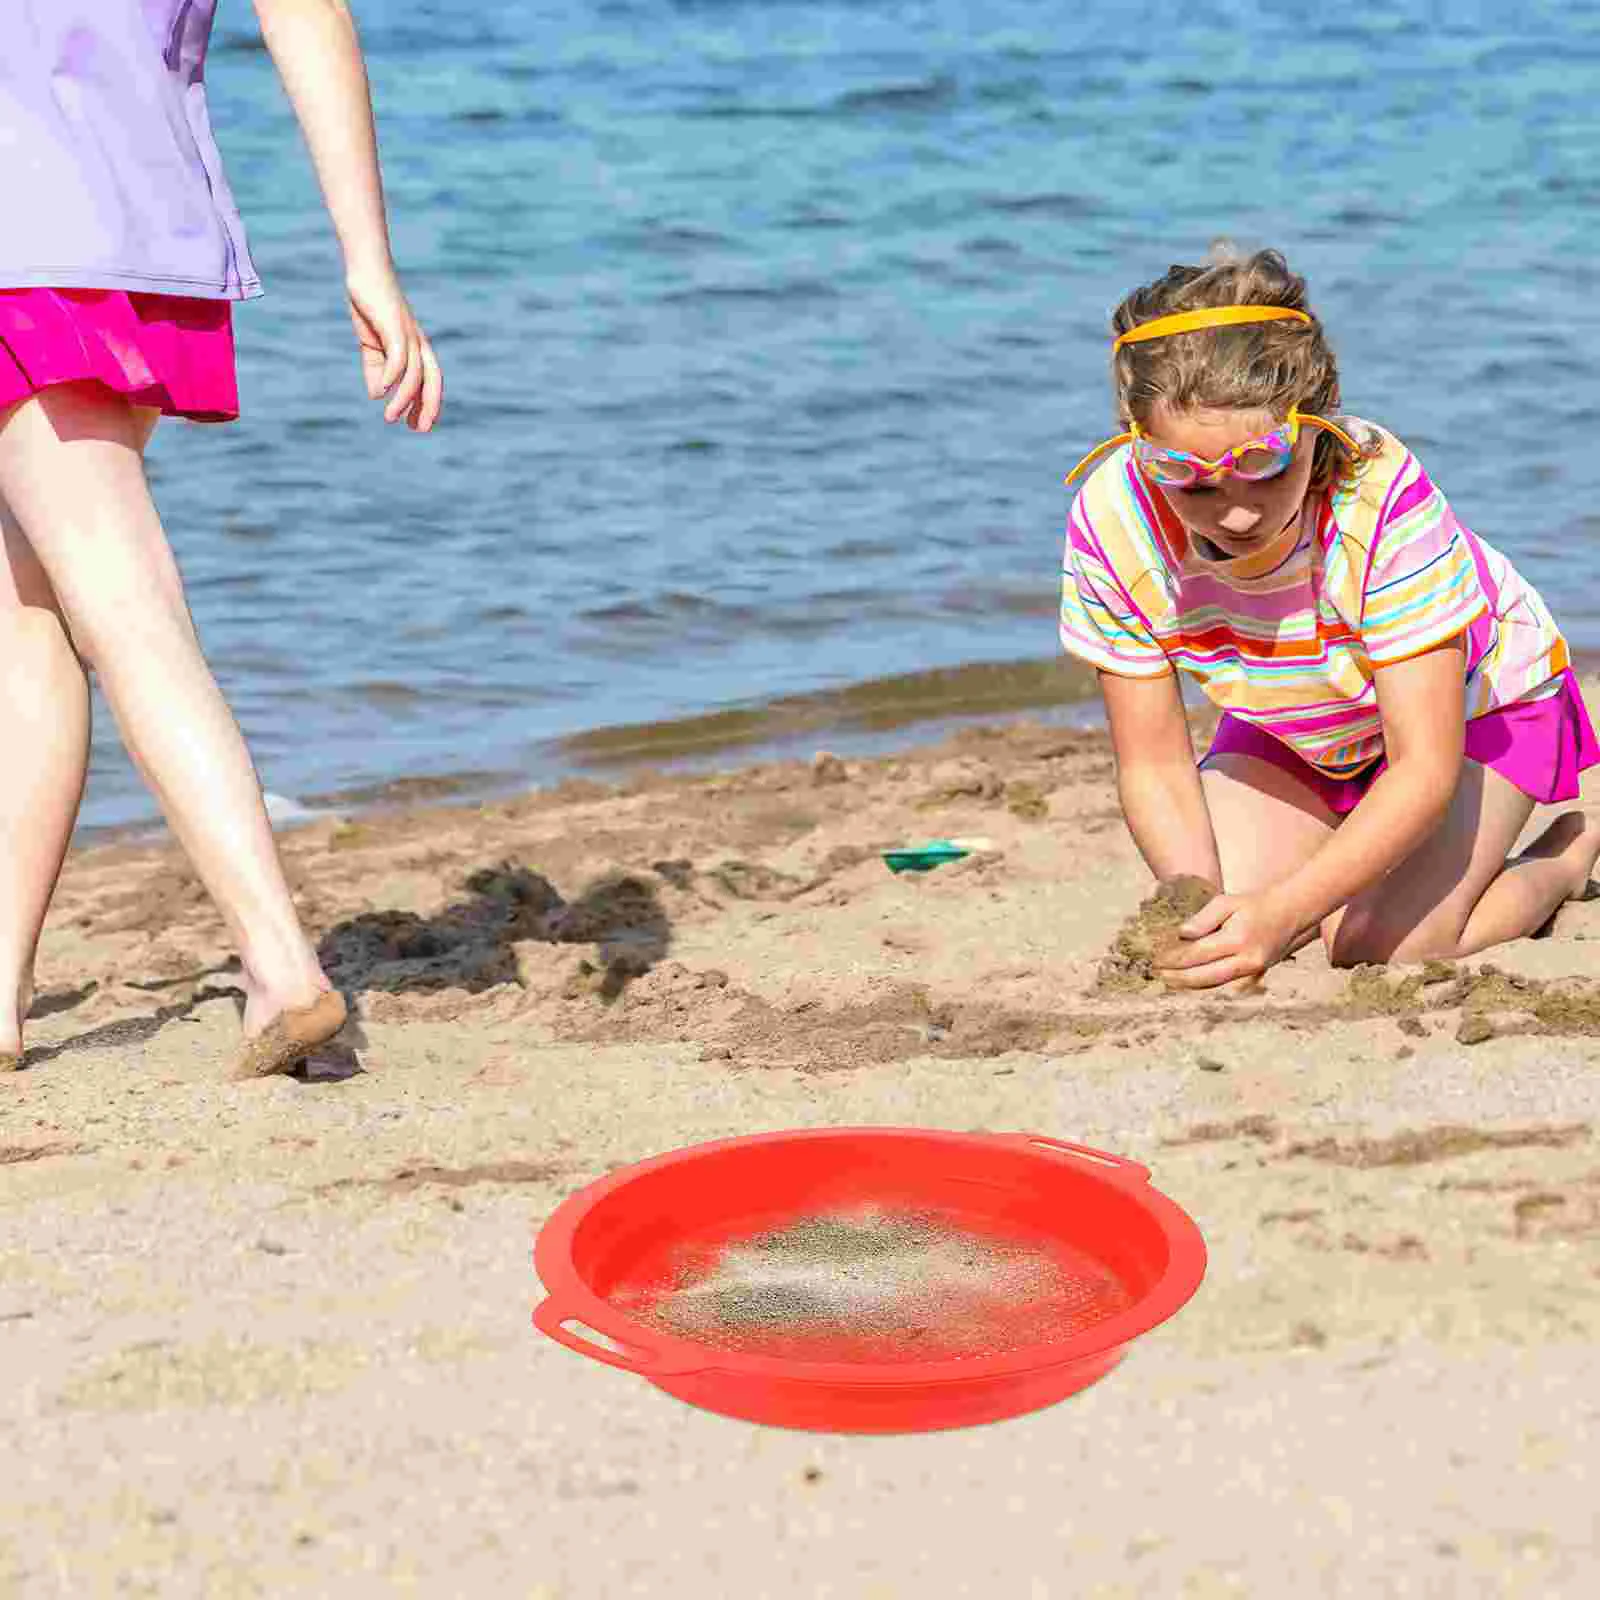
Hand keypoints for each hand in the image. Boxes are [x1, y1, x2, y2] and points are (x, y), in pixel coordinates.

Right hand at [345, 262, 443, 431]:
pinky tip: (380, 391)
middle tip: (418, 430)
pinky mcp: (395, 325)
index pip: (430, 380)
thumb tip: (377, 395)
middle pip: (432, 379)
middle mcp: (418, 342)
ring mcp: (409, 333)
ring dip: (403, 398)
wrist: (365, 269)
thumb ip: (376, 368)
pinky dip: (391, 376)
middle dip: (428, 406)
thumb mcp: (372, 343)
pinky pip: (399, 356)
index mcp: (417, 347)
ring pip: (414, 374)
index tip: (417, 425)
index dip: (427, 403)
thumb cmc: (371, 304)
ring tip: (390, 418)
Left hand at [1155, 890, 1303, 990]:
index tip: (1156, 959)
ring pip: (1214, 984)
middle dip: (1177, 977)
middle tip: (1157, 975)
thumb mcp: (1226, 902)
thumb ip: (1203, 919)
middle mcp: (1246, 960)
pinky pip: (1225, 984)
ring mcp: (1253, 971)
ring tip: (1168, 980)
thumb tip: (1181, 934)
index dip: (1174, 959)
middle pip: (1204, 976)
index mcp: (1237, 939)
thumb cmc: (1254, 905)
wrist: (1290, 913)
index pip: (1197, 954)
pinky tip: (1189, 981)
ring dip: (1189, 985)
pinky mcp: (1256, 976)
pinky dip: (1205, 984)